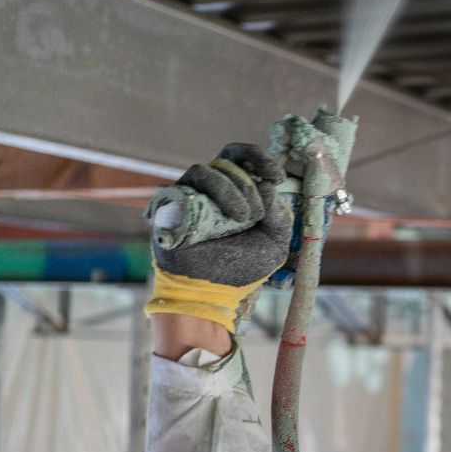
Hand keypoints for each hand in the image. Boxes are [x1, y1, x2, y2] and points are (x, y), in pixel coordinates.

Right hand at [146, 144, 292, 332]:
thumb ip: (280, 216)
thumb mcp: (275, 242)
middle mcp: (212, 190)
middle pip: (227, 161)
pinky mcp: (170, 207)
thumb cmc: (242, 268)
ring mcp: (190, 196)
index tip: (277, 176)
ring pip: (206, 171)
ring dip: (230, 189)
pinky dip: (208, 195)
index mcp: (236, 192)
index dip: (259, 158)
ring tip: (244, 218)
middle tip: (257, 213)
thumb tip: (268, 186)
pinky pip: (184, 187)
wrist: (213, 293)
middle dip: (247, 183)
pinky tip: (224, 218)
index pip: (243, 158)